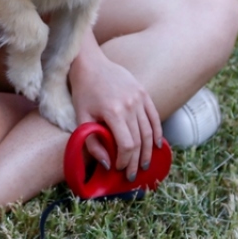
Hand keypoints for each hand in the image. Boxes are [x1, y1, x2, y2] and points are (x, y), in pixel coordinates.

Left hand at [70, 49, 161, 180]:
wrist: (91, 64)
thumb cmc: (83, 92)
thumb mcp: (81, 118)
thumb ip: (92, 143)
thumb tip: (107, 164)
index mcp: (113, 112)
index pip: (126, 145)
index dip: (125, 161)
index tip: (119, 169)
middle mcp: (129, 105)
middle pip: (139, 141)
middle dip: (136, 161)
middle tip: (133, 174)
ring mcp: (139, 98)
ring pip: (148, 132)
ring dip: (148, 151)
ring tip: (144, 164)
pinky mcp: (143, 93)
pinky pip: (154, 117)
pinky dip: (157, 133)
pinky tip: (155, 146)